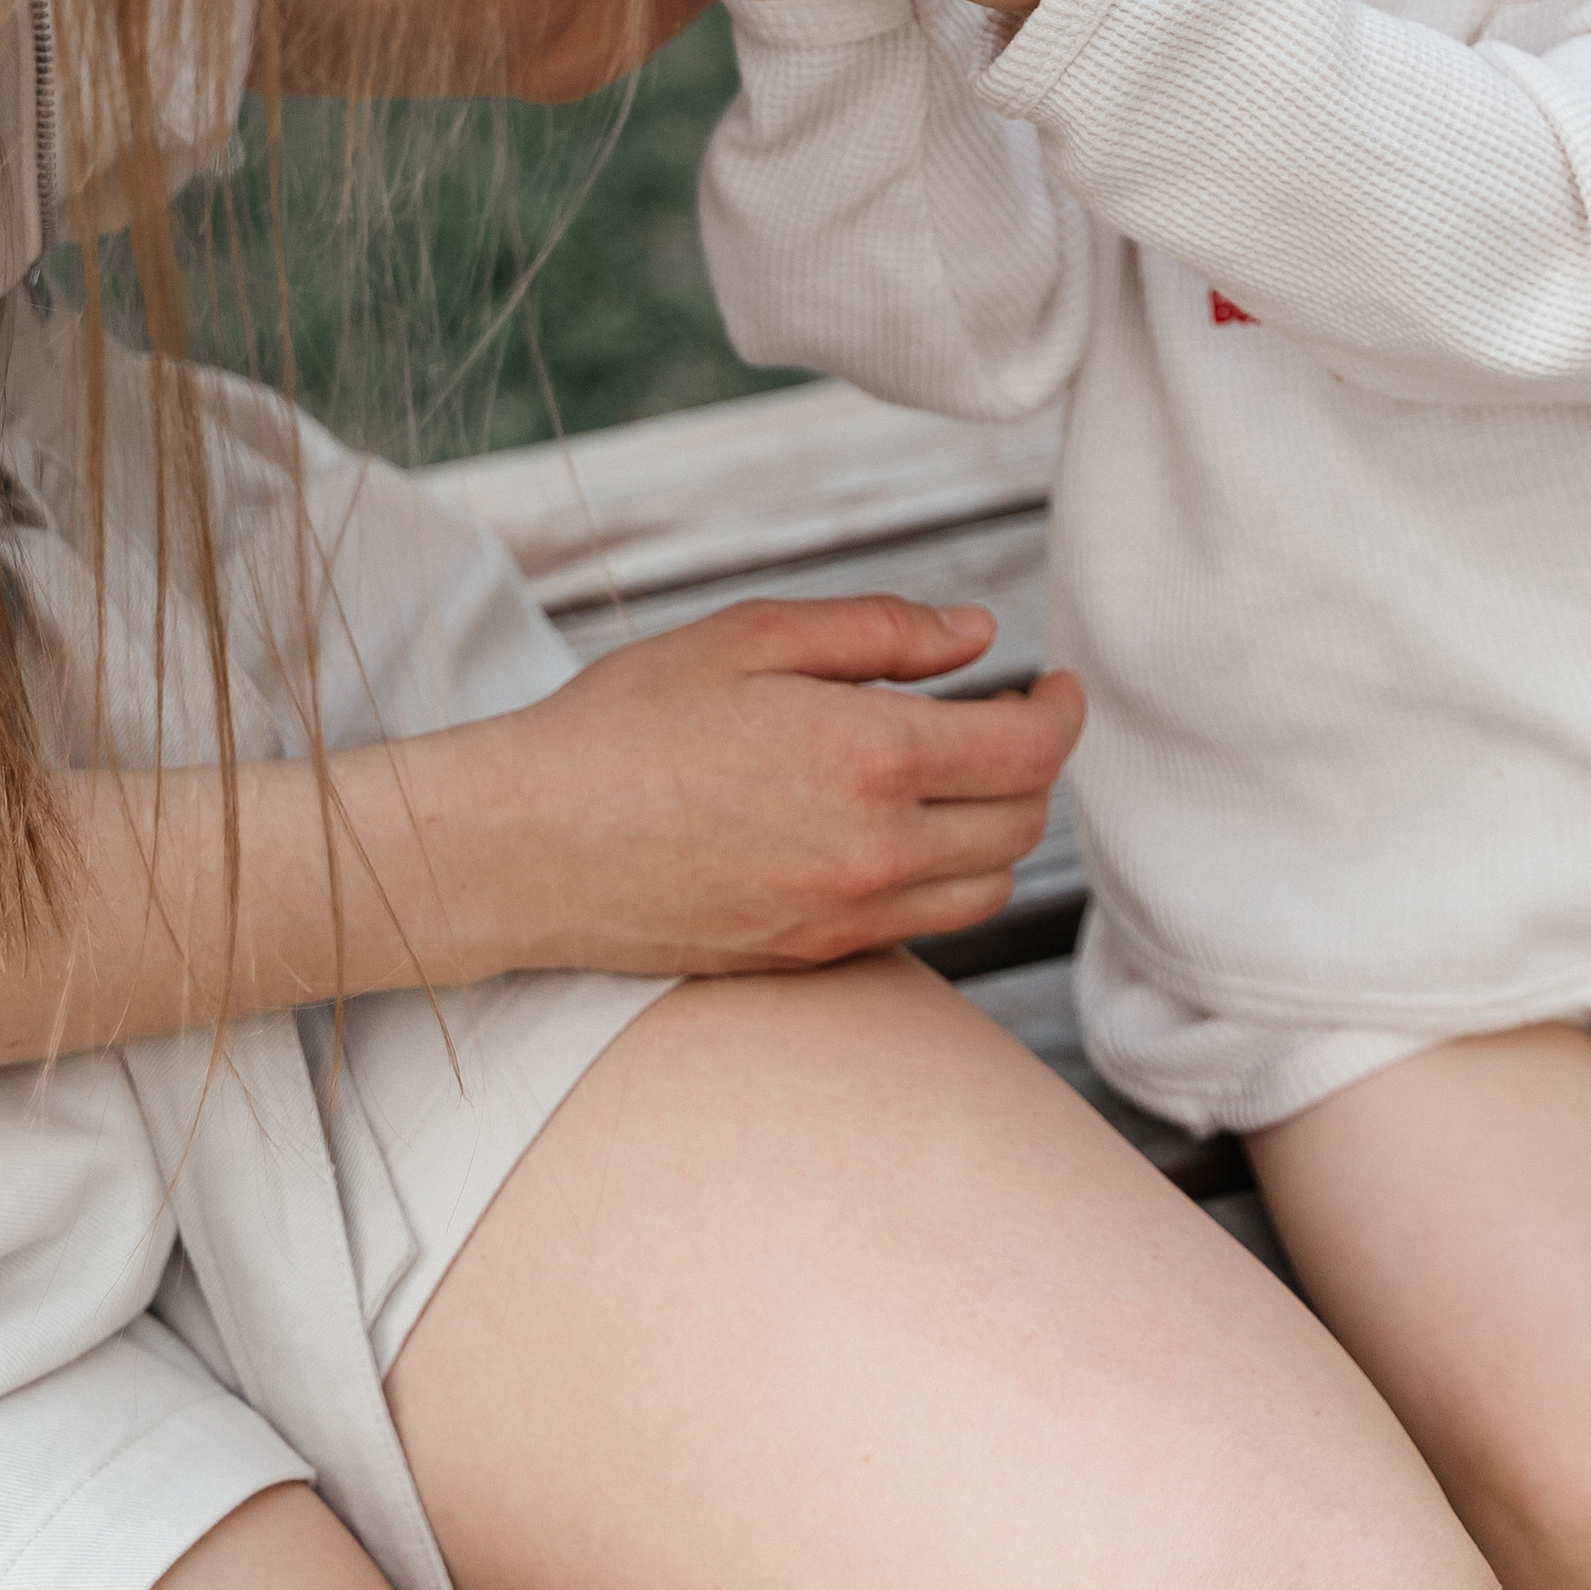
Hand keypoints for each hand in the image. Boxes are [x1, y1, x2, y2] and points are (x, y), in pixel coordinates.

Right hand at [477, 596, 1086, 973]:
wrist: (530, 844)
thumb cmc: (629, 722)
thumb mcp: (752, 636)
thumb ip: (880, 632)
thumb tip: (976, 633)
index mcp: (868, 758)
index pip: (1027, 751)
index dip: (1061, 711)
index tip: (1055, 684)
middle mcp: (874, 852)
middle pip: (1022, 822)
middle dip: (1033, 765)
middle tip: (1007, 716)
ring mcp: (845, 917)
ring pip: (985, 885)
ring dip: (997, 828)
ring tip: (961, 774)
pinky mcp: (813, 957)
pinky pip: (924, 926)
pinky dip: (942, 878)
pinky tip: (898, 830)